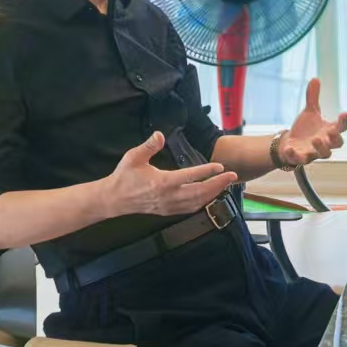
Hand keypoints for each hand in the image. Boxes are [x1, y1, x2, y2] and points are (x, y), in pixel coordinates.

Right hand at [104, 131, 239, 217]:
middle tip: (233, 176)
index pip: (190, 176)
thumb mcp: (133, 157)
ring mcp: (169, 206)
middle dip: (218, 184)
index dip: (206, 171)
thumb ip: (148, 146)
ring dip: (213, 193)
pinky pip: (190, 209)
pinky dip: (203, 203)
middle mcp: (169, 196)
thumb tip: (159, 134)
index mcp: (162, 182)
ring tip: (226, 184)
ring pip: (197, 202)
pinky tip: (210, 196)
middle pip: (199, 192)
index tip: (220, 166)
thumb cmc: (124, 177)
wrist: (114, 199)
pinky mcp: (168, 211)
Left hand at [275, 78, 346, 168]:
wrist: (290, 143)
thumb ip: (313, 98)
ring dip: (320, 147)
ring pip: (324, 154)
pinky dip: (295, 155)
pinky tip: (289, 148)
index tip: (343, 113)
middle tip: (330, 131)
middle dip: (335, 138)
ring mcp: (314, 152)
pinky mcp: (301, 159)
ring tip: (314, 139)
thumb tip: (315, 79)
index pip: (342, 128)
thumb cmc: (305, 129)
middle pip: (337, 144)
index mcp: (329, 131)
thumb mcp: (309, 112)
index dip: (344, 122)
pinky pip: (301, 160)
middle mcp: (325, 143)